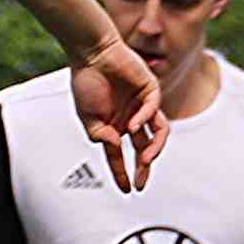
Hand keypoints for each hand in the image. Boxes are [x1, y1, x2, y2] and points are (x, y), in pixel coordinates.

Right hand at [70, 41, 166, 190]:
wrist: (93, 54)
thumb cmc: (87, 82)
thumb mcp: (87, 117)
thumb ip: (99, 135)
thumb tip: (116, 147)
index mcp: (114, 127)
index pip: (121, 156)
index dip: (123, 173)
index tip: (127, 190)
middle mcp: (131, 119)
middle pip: (143, 149)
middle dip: (143, 168)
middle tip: (140, 182)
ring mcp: (143, 107)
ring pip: (157, 134)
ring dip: (153, 149)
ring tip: (145, 159)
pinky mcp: (151, 92)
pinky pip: (153, 112)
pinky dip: (144, 121)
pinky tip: (132, 126)